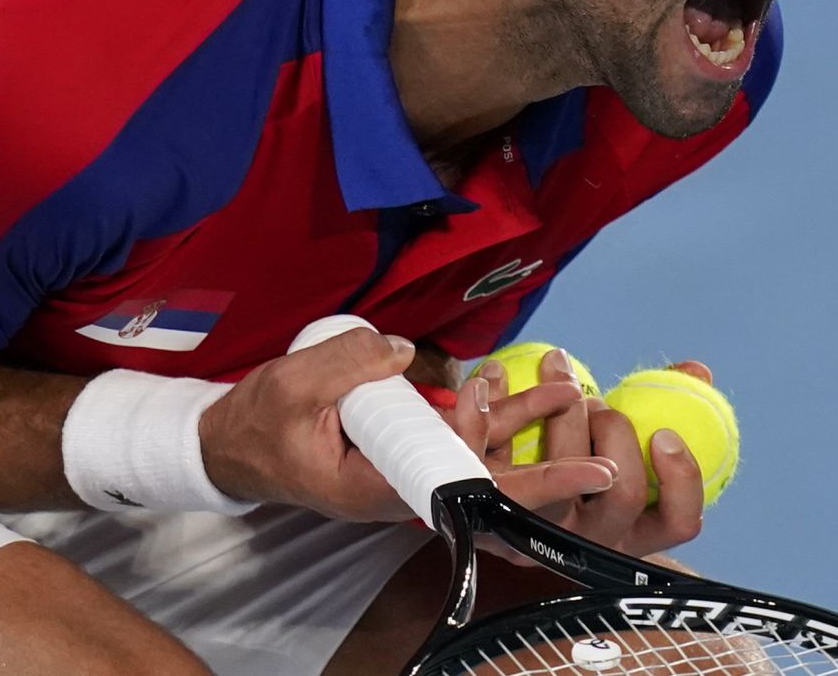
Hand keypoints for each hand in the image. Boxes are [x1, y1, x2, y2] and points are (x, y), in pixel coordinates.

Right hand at [198, 328, 621, 521]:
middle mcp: (404, 488)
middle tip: (602, 451)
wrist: (235, 444)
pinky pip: (459, 436)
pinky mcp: (407, 448)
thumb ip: (346, 364)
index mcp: (378, 488)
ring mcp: (408, 469)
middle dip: (545, 466)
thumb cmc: (259, 425)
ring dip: (524, 427)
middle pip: (487, 485)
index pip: (465, 489)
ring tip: (572, 392)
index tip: (578, 465)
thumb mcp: (290, 387)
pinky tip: (520, 384)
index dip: (523, 476)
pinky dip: (491, 412)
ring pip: (480, 456)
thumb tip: (402, 349)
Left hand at [476, 351, 708, 557]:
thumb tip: (697, 370)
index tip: (663, 431)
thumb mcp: (601, 441)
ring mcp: (532, 536)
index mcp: (623, 531)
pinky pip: (482, 464)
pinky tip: (489, 377)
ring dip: (559, 413)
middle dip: (613, 427)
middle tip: (590, 398)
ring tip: (552, 373)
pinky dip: (480, 415)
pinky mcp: (478, 514)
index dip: (682, 479)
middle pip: (621, 489)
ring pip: (555, 479)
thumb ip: (652, 404)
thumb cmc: (552, 462)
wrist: (465, 495)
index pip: (678, 522)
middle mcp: (584, 542)